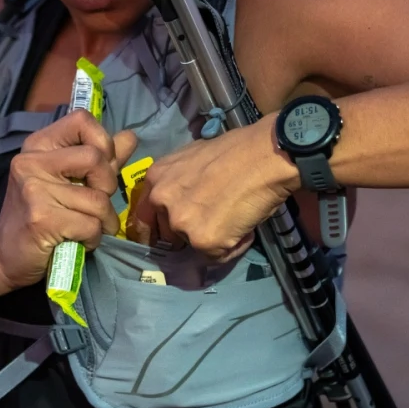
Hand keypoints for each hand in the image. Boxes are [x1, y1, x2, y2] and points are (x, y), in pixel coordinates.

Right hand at [0, 110, 138, 291]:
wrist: (5, 257)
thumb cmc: (41, 216)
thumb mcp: (69, 181)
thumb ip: (101, 159)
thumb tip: (129, 136)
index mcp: (38, 145)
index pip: (81, 120)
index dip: (102, 142)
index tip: (100, 167)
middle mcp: (31, 161)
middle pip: (95, 158)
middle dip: (108, 186)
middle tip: (97, 204)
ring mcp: (34, 190)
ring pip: (98, 199)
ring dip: (104, 221)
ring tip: (89, 228)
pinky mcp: (41, 219)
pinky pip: (90, 225)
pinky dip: (94, 238)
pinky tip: (80, 241)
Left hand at [126, 117, 298, 261]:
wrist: (264, 157)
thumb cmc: (237, 150)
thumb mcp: (192, 158)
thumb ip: (178, 181)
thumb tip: (184, 199)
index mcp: (155, 178)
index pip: (144, 216)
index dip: (160, 227)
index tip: (172, 234)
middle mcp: (161, 201)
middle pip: (168, 234)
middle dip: (190, 232)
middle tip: (216, 219)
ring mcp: (181, 223)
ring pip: (193, 246)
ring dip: (213, 240)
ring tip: (234, 219)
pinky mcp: (203, 241)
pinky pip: (217, 256)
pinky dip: (233, 246)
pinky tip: (245, 227)